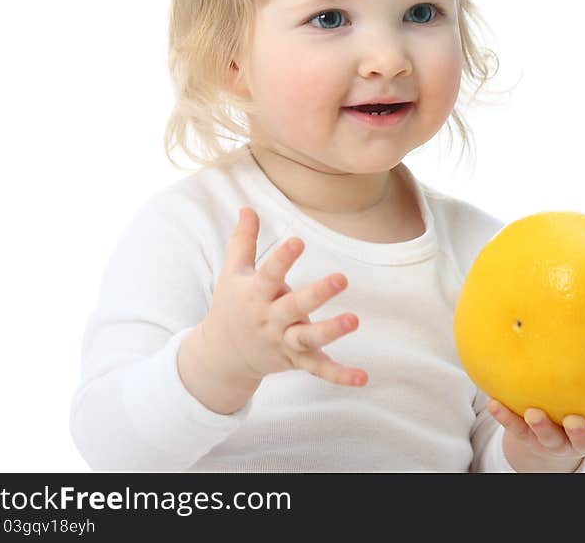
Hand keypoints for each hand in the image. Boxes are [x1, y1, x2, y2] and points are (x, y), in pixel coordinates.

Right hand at [201, 206, 368, 387]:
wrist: (221, 355)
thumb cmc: (231, 305)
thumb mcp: (232, 273)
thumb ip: (243, 240)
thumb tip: (246, 207)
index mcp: (255, 294)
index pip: (269, 274)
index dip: (283, 258)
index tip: (298, 241)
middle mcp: (270, 319)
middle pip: (295, 306)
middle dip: (317, 294)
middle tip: (342, 278)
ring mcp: (283, 341)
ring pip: (309, 338)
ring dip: (331, 331)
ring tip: (354, 320)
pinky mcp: (296, 361)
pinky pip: (320, 369)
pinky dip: (340, 375)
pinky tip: (362, 377)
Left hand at [488, 398, 584, 470]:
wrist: (549, 434)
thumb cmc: (581, 411)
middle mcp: (576, 438)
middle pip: (581, 441)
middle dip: (579, 433)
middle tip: (574, 420)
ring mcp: (550, 440)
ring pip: (547, 438)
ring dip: (540, 426)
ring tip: (533, 413)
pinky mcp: (526, 436)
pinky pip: (515, 428)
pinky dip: (505, 416)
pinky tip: (494, 403)